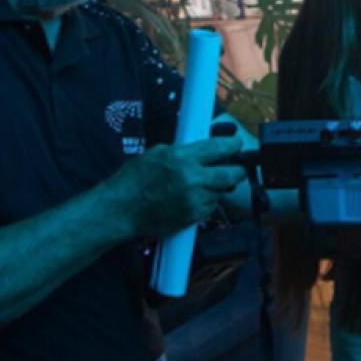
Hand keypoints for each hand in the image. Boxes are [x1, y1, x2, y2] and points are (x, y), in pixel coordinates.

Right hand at [107, 136, 246, 237]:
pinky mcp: (192, 217)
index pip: (220, 148)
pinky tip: (193, 197)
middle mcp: (192, 179)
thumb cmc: (134, 180)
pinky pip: (210, 207)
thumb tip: (203, 149)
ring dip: (219, 187)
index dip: (234, 145)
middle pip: (232, 174)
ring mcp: (194, 200)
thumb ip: (183, 151)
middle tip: (239, 168)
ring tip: (205, 183)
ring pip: (221, 192)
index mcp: (182, 158)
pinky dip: (207, 201)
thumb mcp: (157, 153)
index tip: (237, 144)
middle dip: (239, 170)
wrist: (121, 209)